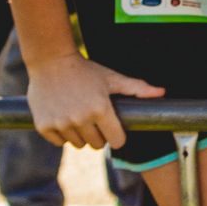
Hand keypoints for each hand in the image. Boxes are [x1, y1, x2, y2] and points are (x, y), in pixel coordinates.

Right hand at [28, 50, 161, 150]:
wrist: (51, 61)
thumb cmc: (85, 69)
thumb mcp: (112, 78)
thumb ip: (137, 88)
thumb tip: (162, 93)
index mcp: (100, 109)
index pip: (116, 141)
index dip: (116, 136)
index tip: (113, 129)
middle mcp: (81, 119)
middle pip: (96, 144)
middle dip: (98, 134)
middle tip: (93, 118)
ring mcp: (61, 123)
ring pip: (78, 144)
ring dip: (80, 135)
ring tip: (78, 115)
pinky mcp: (44, 126)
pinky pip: (59, 142)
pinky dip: (62, 134)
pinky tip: (63, 117)